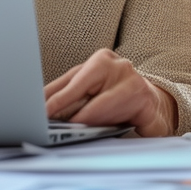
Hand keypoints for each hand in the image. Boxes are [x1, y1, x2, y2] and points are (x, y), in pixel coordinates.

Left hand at [44, 49, 177, 136]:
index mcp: (101, 60)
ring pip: (103, 103)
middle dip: (64, 105)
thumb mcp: (91, 91)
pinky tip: (94, 129)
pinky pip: (121, 114)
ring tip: (70, 128)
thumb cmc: (116, 98)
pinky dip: (105, 123)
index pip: (72, 79)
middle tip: (47, 119)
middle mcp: (119, 66)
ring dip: (85, 119)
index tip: (38, 109)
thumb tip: (44, 108)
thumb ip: (70, 96)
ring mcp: (134, 82)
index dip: (54, 96)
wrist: (152, 104)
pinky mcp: (145, 101)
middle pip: (86, 87)